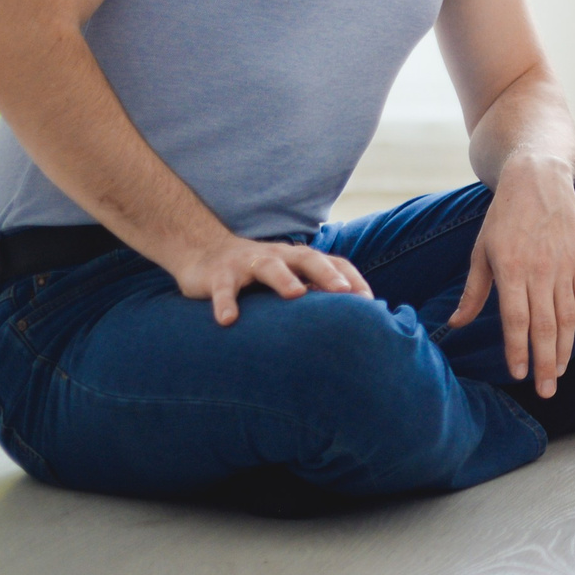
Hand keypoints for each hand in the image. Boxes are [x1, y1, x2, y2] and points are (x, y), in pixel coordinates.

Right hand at [173, 237, 370, 325]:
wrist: (204, 253)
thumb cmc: (257, 274)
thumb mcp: (287, 279)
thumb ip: (313, 292)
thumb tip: (349, 321)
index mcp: (299, 259)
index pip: (334, 263)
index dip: (353, 279)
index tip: (370, 301)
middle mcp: (278, 257)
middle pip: (307, 258)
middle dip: (327, 273)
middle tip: (344, 291)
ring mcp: (247, 263)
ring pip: (268, 267)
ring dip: (283, 279)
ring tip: (295, 294)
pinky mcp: (219, 275)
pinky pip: (223, 289)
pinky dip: (225, 303)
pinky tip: (228, 320)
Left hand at [449, 152, 574, 396]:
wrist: (538, 179)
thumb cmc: (503, 217)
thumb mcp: (481, 251)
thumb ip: (473, 291)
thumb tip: (454, 325)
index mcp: (511, 269)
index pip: (516, 319)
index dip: (518, 349)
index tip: (517, 374)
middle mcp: (540, 270)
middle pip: (545, 324)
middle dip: (545, 361)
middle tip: (546, 390)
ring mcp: (564, 265)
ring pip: (568, 316)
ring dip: (565, 348)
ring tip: (560, 373)